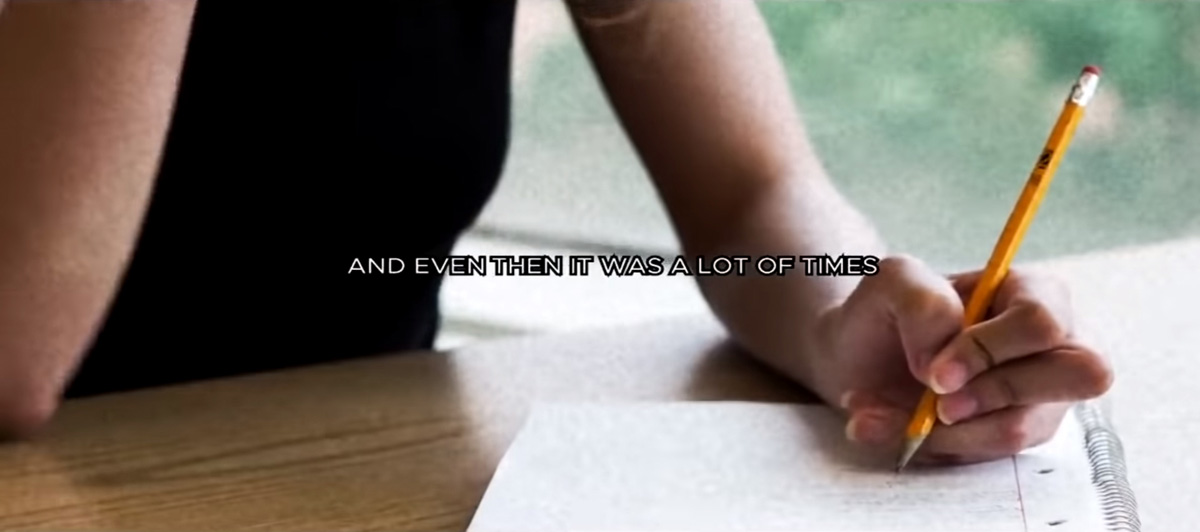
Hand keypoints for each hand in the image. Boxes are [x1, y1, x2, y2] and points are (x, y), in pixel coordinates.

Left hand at [813, 255, 1112, 465]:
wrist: (862, 364)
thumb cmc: (889, 315)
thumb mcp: (890, 284)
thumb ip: (921, 301)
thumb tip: (943, 360)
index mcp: (1032, 293)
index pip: (1042, 322)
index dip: (989, 350)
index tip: (935, 372)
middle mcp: (1056, 345)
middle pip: (1080, 374)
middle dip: (996, 392)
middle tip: (938, 400)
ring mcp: (1044, 398)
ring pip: (1023, 427)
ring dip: (951, 427)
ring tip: (902, 411)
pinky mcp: (1019, 437)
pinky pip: (993, 454)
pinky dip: (942, 446)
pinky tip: (908, 425)